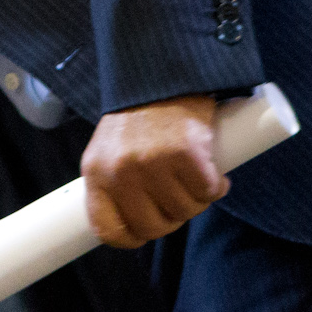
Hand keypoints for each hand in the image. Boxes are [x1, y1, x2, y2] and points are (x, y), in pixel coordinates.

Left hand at [81, 94, 225, 247]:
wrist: (162, 75)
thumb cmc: (138, 119)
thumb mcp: (110, 151)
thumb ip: (116, 185)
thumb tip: (134, 227)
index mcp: (96, 172)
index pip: (108, 229)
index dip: (132, 237)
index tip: (146, 230)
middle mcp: (120, 171)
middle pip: (153, 227)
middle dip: (172, 217)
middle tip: (178, 195)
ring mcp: (152, 162)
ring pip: (185, 210)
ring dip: (196, 198)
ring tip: (192, 174)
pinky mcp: (185, 153)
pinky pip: (208, 192)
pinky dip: (216, 185)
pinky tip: (211, 169)